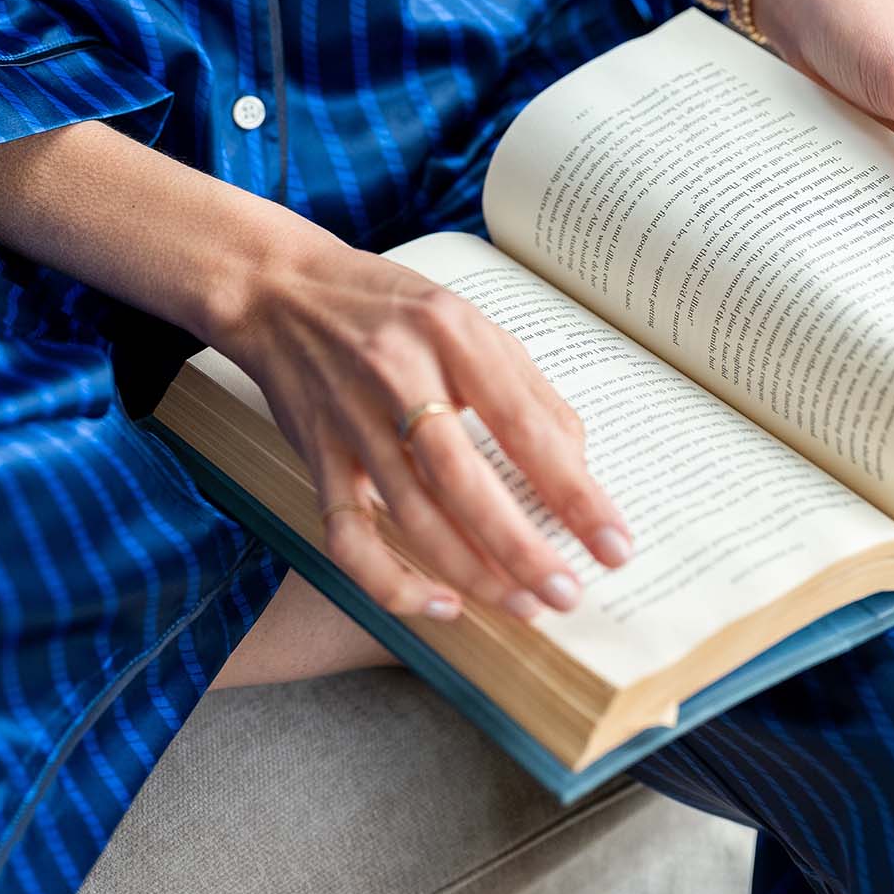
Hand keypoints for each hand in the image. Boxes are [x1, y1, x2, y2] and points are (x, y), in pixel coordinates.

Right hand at [212, 219, 635, 626]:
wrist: (279, 288)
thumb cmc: (387, 305)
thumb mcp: (464, 319)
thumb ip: (524, 386)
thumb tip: (575, 462)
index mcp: (451, 334)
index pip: (523, 426)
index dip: (574, 492)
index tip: (615, 543)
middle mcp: (399, 375)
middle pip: (464, 481)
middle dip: (522, 548)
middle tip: (566, 593)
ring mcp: (351, 418)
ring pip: (413, 515)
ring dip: (472, 571)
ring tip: (522, 605)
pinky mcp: (316, 453)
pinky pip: (349, 534)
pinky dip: (390, 579)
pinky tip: (438, 602)